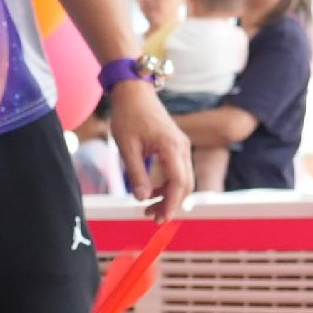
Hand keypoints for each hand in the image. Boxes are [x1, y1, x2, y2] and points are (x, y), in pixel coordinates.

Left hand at [101, 78, 193, 215]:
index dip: (172, 204)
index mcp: (171, 147)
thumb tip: (141, 198)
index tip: (161, 219)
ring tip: (149, 207)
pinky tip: (152, 191)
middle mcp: (182, 147)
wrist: (134, 93)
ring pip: (184, 179)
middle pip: (186, 184)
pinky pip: (179, 171)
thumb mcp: (127, 147)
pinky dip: (169, 185)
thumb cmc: (129, 116)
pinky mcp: (178, 146)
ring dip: (170, 195)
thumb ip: (136, 174)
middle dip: (171, 204)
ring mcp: (182, 146)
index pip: (178, 183)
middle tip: (152, 217)